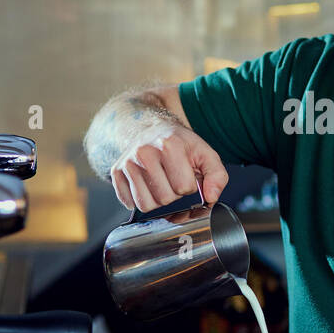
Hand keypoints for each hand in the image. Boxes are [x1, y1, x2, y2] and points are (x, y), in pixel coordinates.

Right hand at [110, 124, 228, 210]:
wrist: (151, 128)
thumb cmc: (180, 144)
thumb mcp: (205, 153)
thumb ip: (217, 175)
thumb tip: (211, 196)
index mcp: (170, 145)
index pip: (183, 187)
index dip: (189, 186)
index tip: (186, 174)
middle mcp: (145, 152)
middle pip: (164, 198)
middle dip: (173, 194)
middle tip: (172, 178)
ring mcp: (128, 162)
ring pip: (145, 204)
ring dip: (157, 199)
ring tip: (161, 182)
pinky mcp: (116, 172)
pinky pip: (129, 202)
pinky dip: (139, 199)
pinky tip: (146, 185)